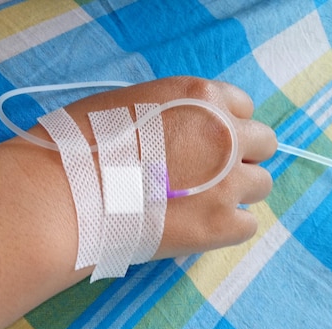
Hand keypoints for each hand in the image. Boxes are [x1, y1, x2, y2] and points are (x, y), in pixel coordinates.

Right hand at [52, 76, 277, 259]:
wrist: (68, 193)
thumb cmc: (83, 144)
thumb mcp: (130, 104)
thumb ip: (170, 112)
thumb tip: (176, 131)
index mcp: (201, 97)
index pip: (242, 106)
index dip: (225, 126)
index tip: (206, 143)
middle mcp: (224, 134)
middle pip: (263, 143)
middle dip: (240, 157)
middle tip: (208, 174)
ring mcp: (227, 181)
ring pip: (260, 185)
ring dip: (236, 193)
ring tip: (199, 205)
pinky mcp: (221, 225)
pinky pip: (247, 225)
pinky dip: (227, 228)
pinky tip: (196, 228)